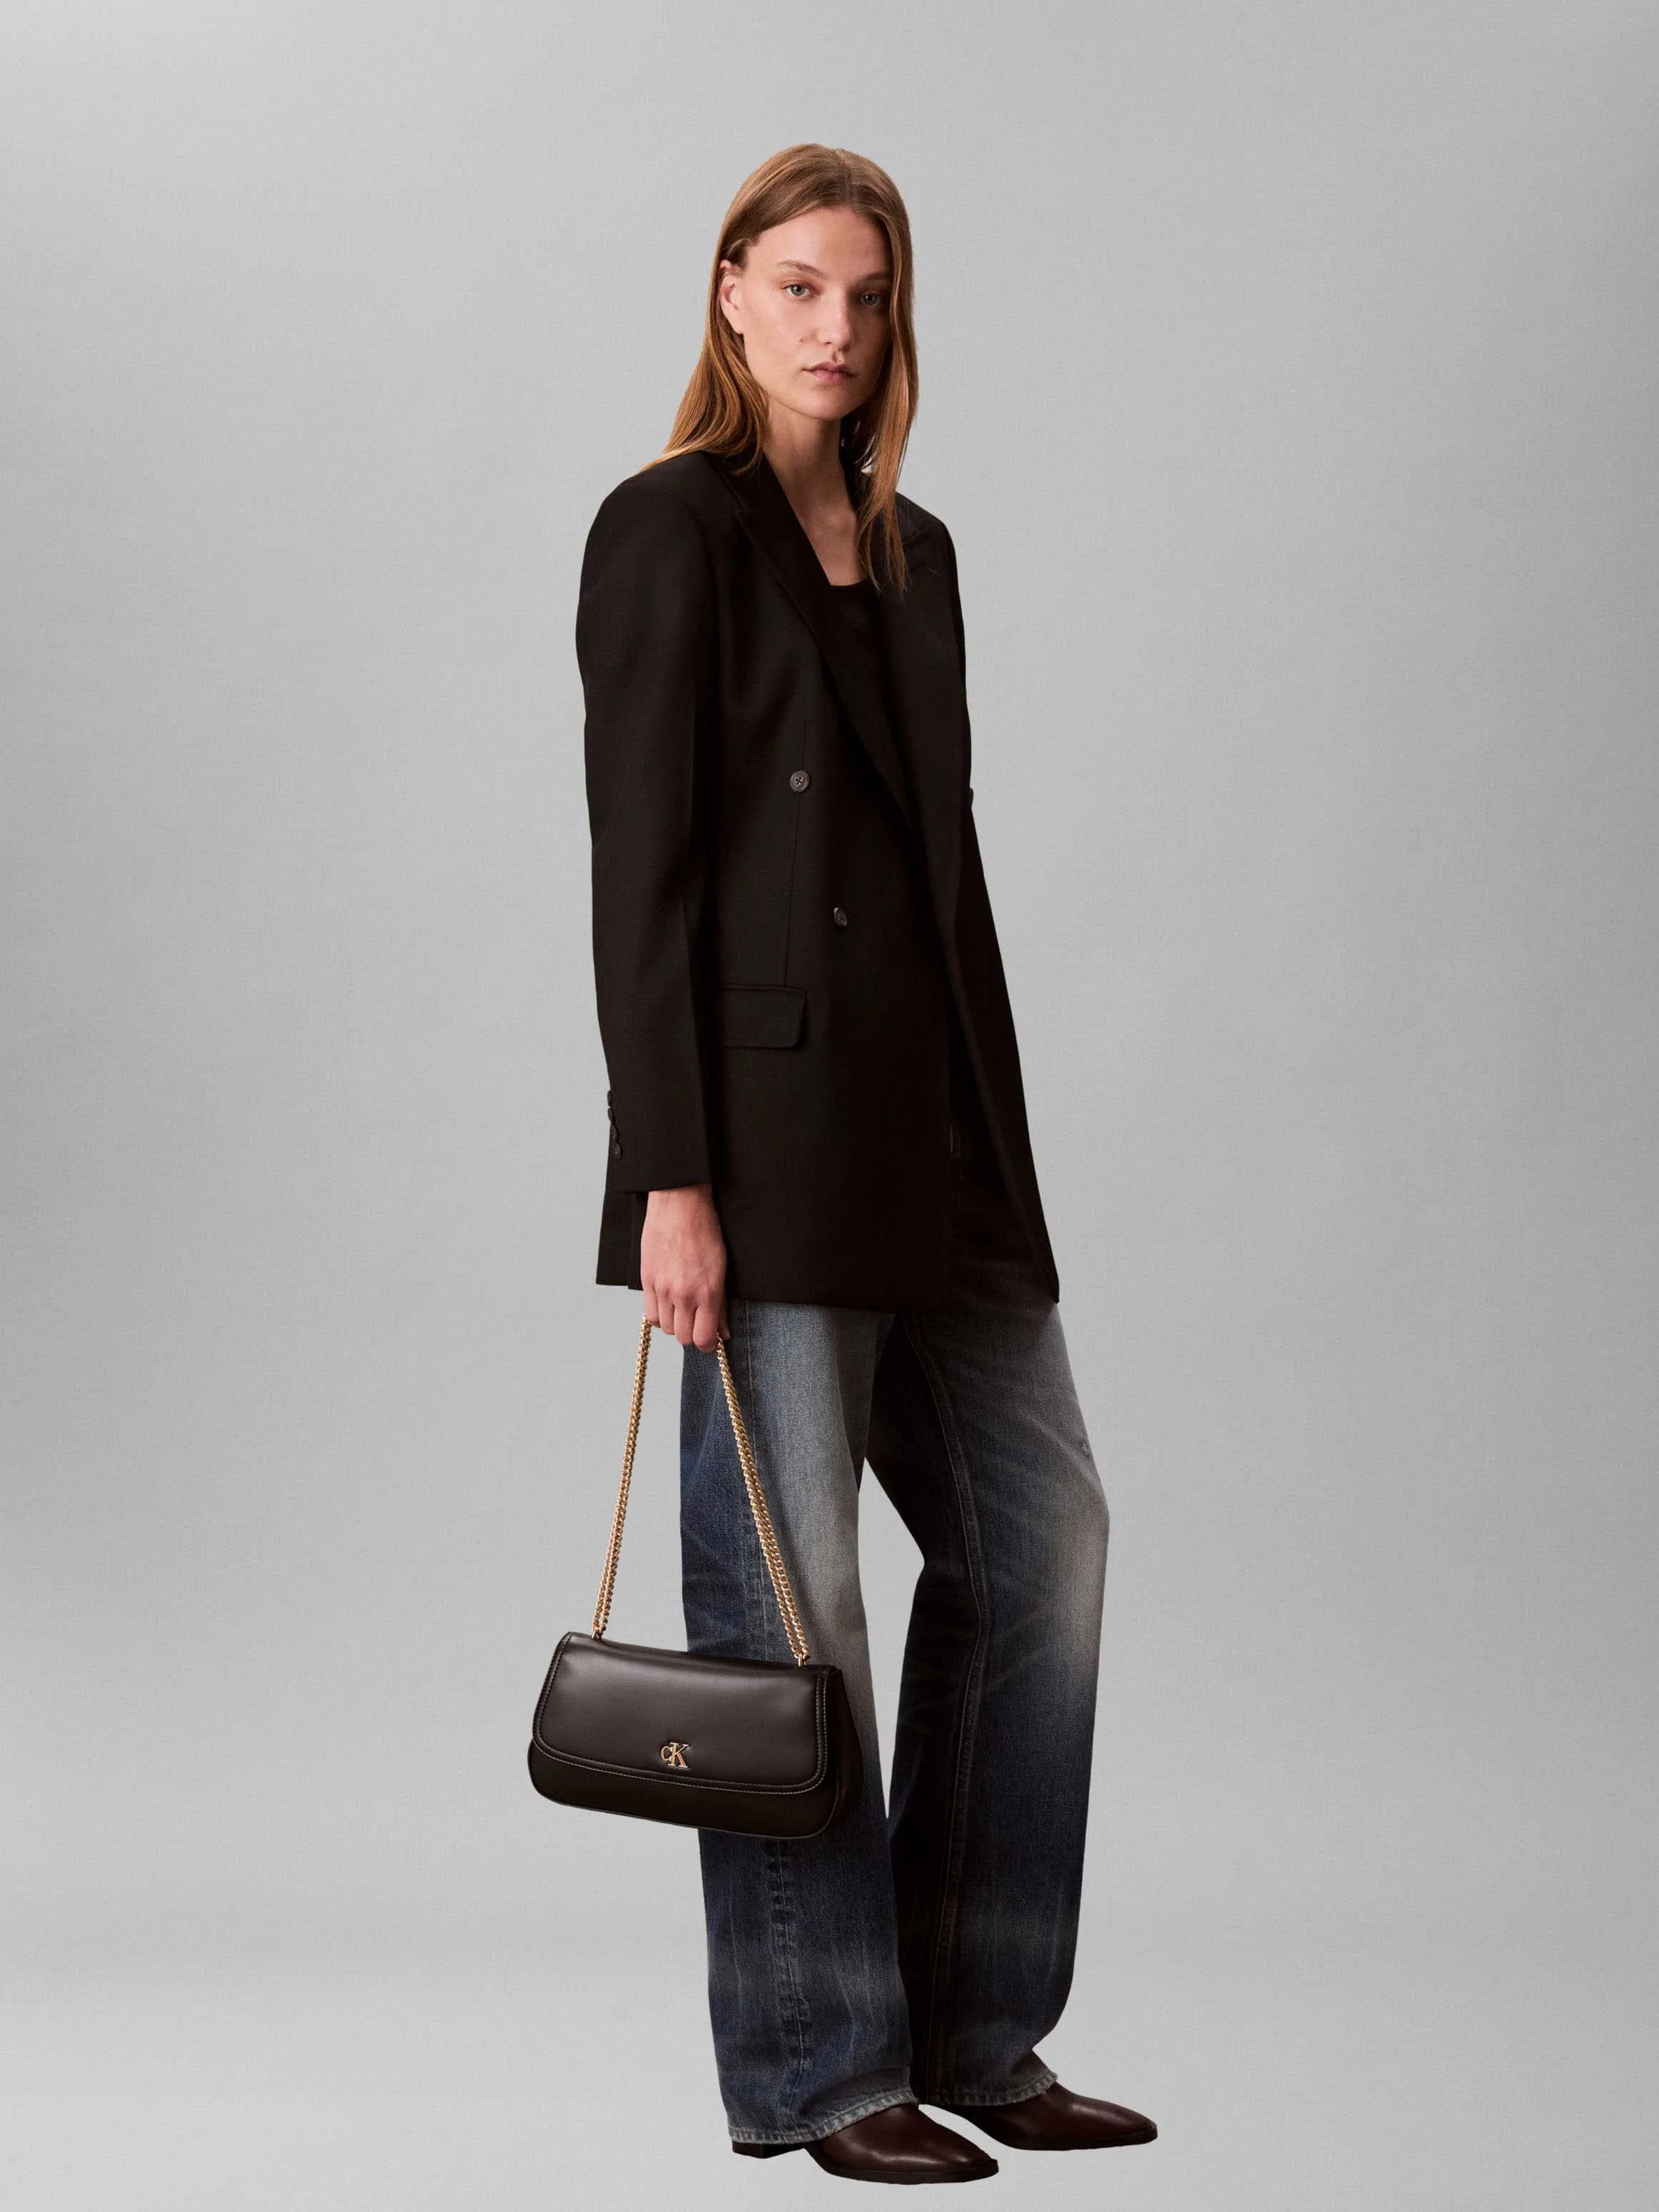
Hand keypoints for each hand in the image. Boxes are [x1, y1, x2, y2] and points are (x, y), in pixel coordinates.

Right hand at [641, 1184, 728, 1350]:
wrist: (679, 1204)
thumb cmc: (705, 1231)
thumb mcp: (722, 1268)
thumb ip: (720, 1305)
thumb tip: (722, 1333)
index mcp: (707, 1292)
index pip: (703, 1339)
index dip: (708, 1345)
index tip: (710, 1340)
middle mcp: (683, 1294)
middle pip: (683, 1338)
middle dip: (692, 1334)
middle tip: (697, 1322)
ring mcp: (662, 1289)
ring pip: (666, 1328)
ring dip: (675, 1324)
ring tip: (682, 1309)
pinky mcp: (646, 1281)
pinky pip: (650, 1315)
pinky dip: (659, 1315)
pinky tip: (667, 1303)